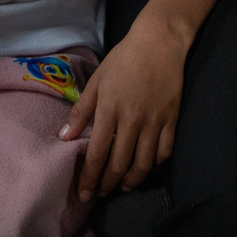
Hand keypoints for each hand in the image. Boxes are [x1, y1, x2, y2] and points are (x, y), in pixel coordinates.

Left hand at [60, 28, 186, 198]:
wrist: (159, 42)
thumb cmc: (123, 59)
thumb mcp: (97, 81)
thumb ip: (81, 110)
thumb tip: (64, 137)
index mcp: (110, 110)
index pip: (97, 154)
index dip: (89, 178)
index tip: (84, 194)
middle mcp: (132, 120)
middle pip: (119, 164)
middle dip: (107, 184)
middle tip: (100, 193)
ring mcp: (154, 121)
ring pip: (143, 164)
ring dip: (131, 181)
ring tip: (122, 186)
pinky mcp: (172, 120)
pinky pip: (164, 152)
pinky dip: (154, 164)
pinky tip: (145, 166)